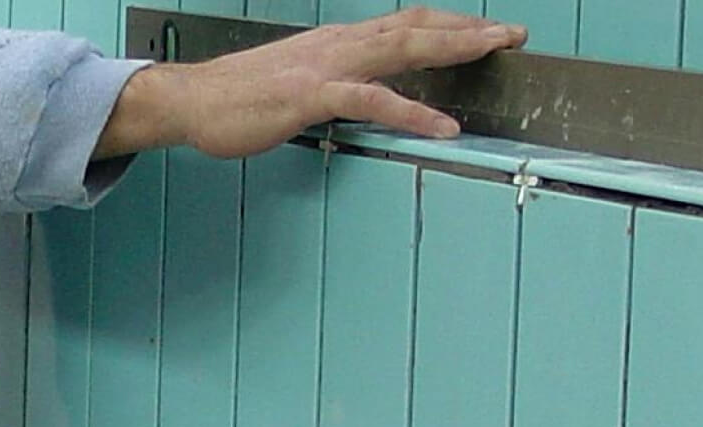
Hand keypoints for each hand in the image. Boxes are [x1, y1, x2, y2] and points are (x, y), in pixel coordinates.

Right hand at [95, 8, 526, 160]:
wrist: (191, 100)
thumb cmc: (239, 98)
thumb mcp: (299, 85)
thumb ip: (337, 86)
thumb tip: (366, 96)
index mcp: (338, 42)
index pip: (404, 24)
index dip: (449, 25)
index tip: (486, 31)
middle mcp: (339, 43)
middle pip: (415, 26)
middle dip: (468, 29)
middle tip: (512, 35)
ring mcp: (328, 65)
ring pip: (403, 48)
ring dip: (453, 48)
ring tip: (493, 53)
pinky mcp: (313, 94)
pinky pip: (374, 100)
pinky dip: (414, 113)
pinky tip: (443, 126)